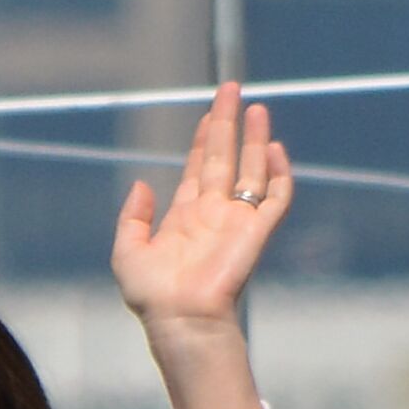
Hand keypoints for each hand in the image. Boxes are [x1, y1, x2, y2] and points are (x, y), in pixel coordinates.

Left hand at [110, 82, 289, 339]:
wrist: (180, 318)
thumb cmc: (152, 294)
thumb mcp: (127, 252)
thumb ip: (132, 217)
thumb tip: (142, 183)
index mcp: (186, 216)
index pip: (199, 167)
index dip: (203, 139)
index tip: (207, 113)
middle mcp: (214, 213)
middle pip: (225, 157)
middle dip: (228, 123)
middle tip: (231, 89)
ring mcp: (238, 221)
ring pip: (252, 170)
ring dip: (255, 139)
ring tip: (257, 107)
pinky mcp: (257, 233)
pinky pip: (276, 198)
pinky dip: (280, 174)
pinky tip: (274, 148)